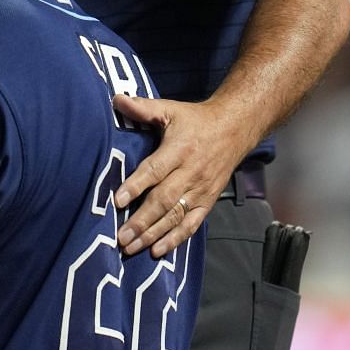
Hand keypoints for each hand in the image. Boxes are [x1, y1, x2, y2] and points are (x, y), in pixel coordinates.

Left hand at [111, 96, 257, 257]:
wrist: (234, 129)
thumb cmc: (195, 120)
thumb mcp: (170, 109)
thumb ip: (143, 107)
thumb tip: (115, 99)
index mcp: (179, 150)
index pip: (155, 170)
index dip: (136, 185)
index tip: (117, 200)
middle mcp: (191, 173)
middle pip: (164, 200)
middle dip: (141, 220)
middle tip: (121, 237)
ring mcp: (201, 190)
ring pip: (175, 216)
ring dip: (153, 234)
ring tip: (131, 248)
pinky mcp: (207, 202)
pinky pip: (191, 224)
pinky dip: (175, 239)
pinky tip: (157, 251)